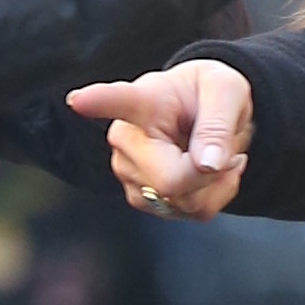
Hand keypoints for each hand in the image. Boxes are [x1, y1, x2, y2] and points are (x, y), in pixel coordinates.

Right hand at [64, 60, 252, 217]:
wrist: (204, 111)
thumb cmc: (209, 93)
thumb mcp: (226, 91)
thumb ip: (218, 124)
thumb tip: (208, 165)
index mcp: (143, 100)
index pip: (116, 101)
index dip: (97, 101)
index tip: (77, 100)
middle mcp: (125, 140)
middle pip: (171, 181)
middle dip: (212, 173)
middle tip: (224, 146)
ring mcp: (129, 173)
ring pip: (185, 203)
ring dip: (216, 184)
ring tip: (211, 152)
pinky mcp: (142, 198)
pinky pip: (194, 212)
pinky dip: (214, 195)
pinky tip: (206, 171)